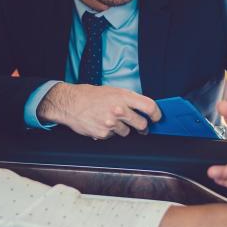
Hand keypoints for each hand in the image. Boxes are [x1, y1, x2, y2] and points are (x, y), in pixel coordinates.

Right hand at [38, 83, 161, 139]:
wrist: (70, 103)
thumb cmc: (91, 95)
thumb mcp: (113, 90)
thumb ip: (128, 99)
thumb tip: (143, 108)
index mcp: (123, 96)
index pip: (149, 106)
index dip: (156, 114)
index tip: (156, 118)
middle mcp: (119, 110)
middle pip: (142, 124)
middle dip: (142, 127)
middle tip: (140, 126)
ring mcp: (111, 123)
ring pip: (127, 132)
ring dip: (122, 129)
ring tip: (110, 120)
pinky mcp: (103, 134)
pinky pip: (113, 136)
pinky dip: (109, 132)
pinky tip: (100, 124)